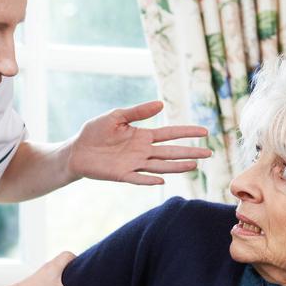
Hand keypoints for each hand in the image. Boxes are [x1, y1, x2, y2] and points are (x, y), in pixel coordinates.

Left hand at [67, 100, 210, 185]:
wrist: (77, 150)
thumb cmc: (95, 131)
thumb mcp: (116, 116)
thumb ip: (138, 112)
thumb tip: (161, 104)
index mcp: (143, 135)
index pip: (170, 133)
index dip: (187, 132)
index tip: (205, 131)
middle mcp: (142, 151)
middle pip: (171, 151)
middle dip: (190, 152)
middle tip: (209, 153)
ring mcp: (134, 164)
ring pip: (161, 165)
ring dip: (177, 166)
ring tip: (194, 165)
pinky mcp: (122, 175)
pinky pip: (138, 178)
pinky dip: (149, 180)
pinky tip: (161, 180)